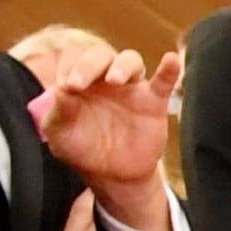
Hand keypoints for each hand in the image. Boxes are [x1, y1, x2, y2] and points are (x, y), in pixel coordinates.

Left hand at [34, 47, 183, 211]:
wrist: (112, 175)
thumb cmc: (82, 149)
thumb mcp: (60, 133)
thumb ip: (59, 112)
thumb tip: (61, 90)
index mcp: (80, 81)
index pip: (74, 58)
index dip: (68, 66)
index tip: (64, 86)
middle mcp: (105, 80)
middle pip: (101, 55)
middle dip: (88, 65)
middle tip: (77, 84)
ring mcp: (131, 89)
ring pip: (131, 61)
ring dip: (122, 66)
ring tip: (114, 80)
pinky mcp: (154, 103)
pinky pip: (164, 82)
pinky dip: (169, 70)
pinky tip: (171, 59)